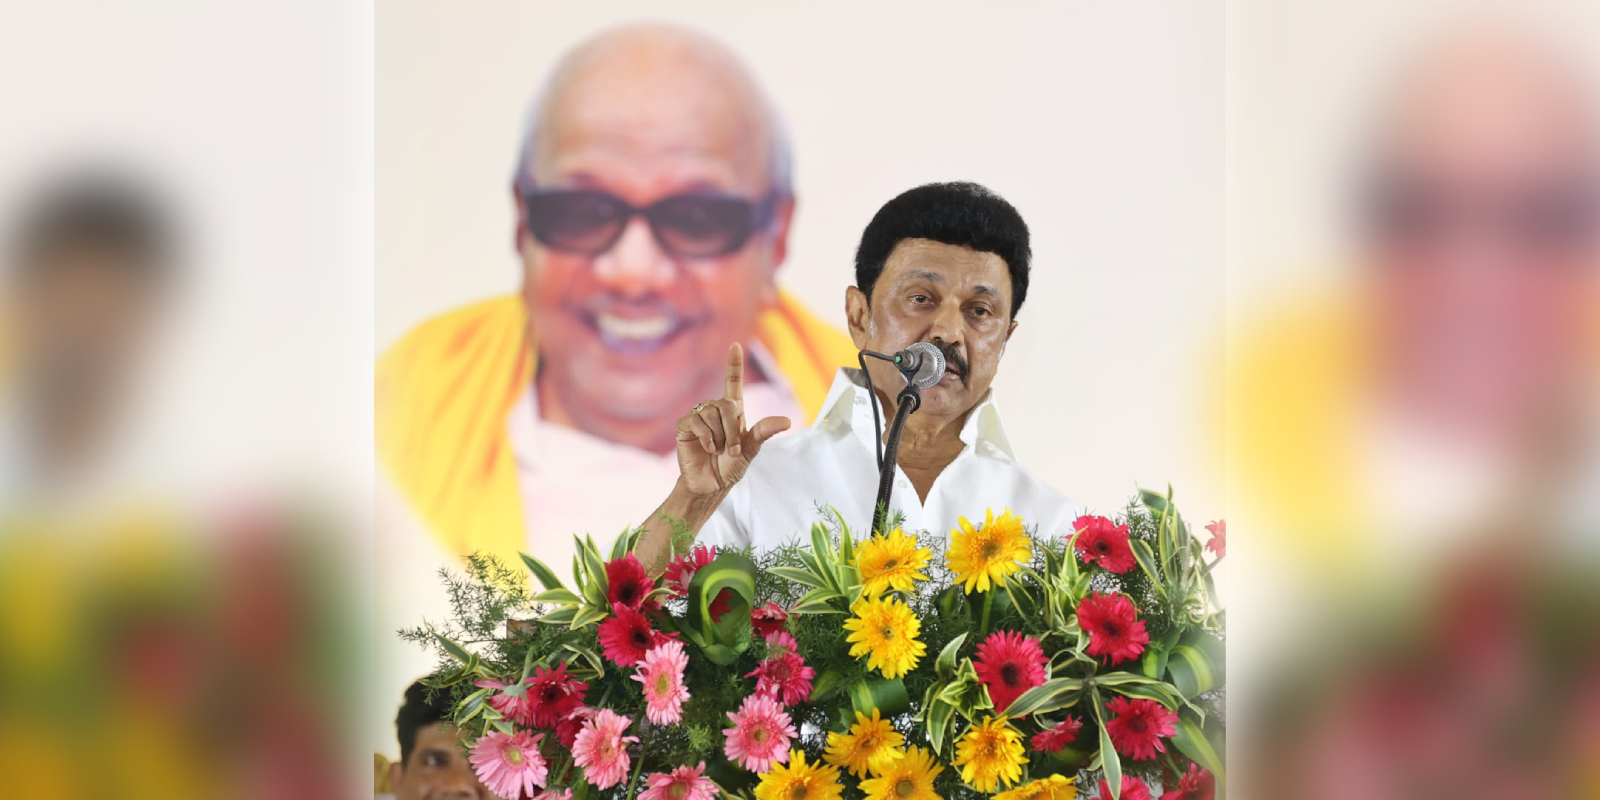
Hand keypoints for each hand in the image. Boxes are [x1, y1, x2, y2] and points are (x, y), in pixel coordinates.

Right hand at [674, 342, 790, 495]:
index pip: (733, 382)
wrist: (709, 485)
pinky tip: (708, 449)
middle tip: (732, 451)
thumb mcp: (750, 450)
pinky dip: (707, 437)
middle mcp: (715, 410)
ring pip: (713, 414)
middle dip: (732, 431)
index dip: (734, 364)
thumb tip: (787, 421)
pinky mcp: (685, 426)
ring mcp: (698, 416)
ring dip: (720, 437)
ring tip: (718, 451)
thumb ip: (764, 432)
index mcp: (732, 411)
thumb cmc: (729, 467)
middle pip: (727, 405)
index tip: (735, 345)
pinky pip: (697, 421)